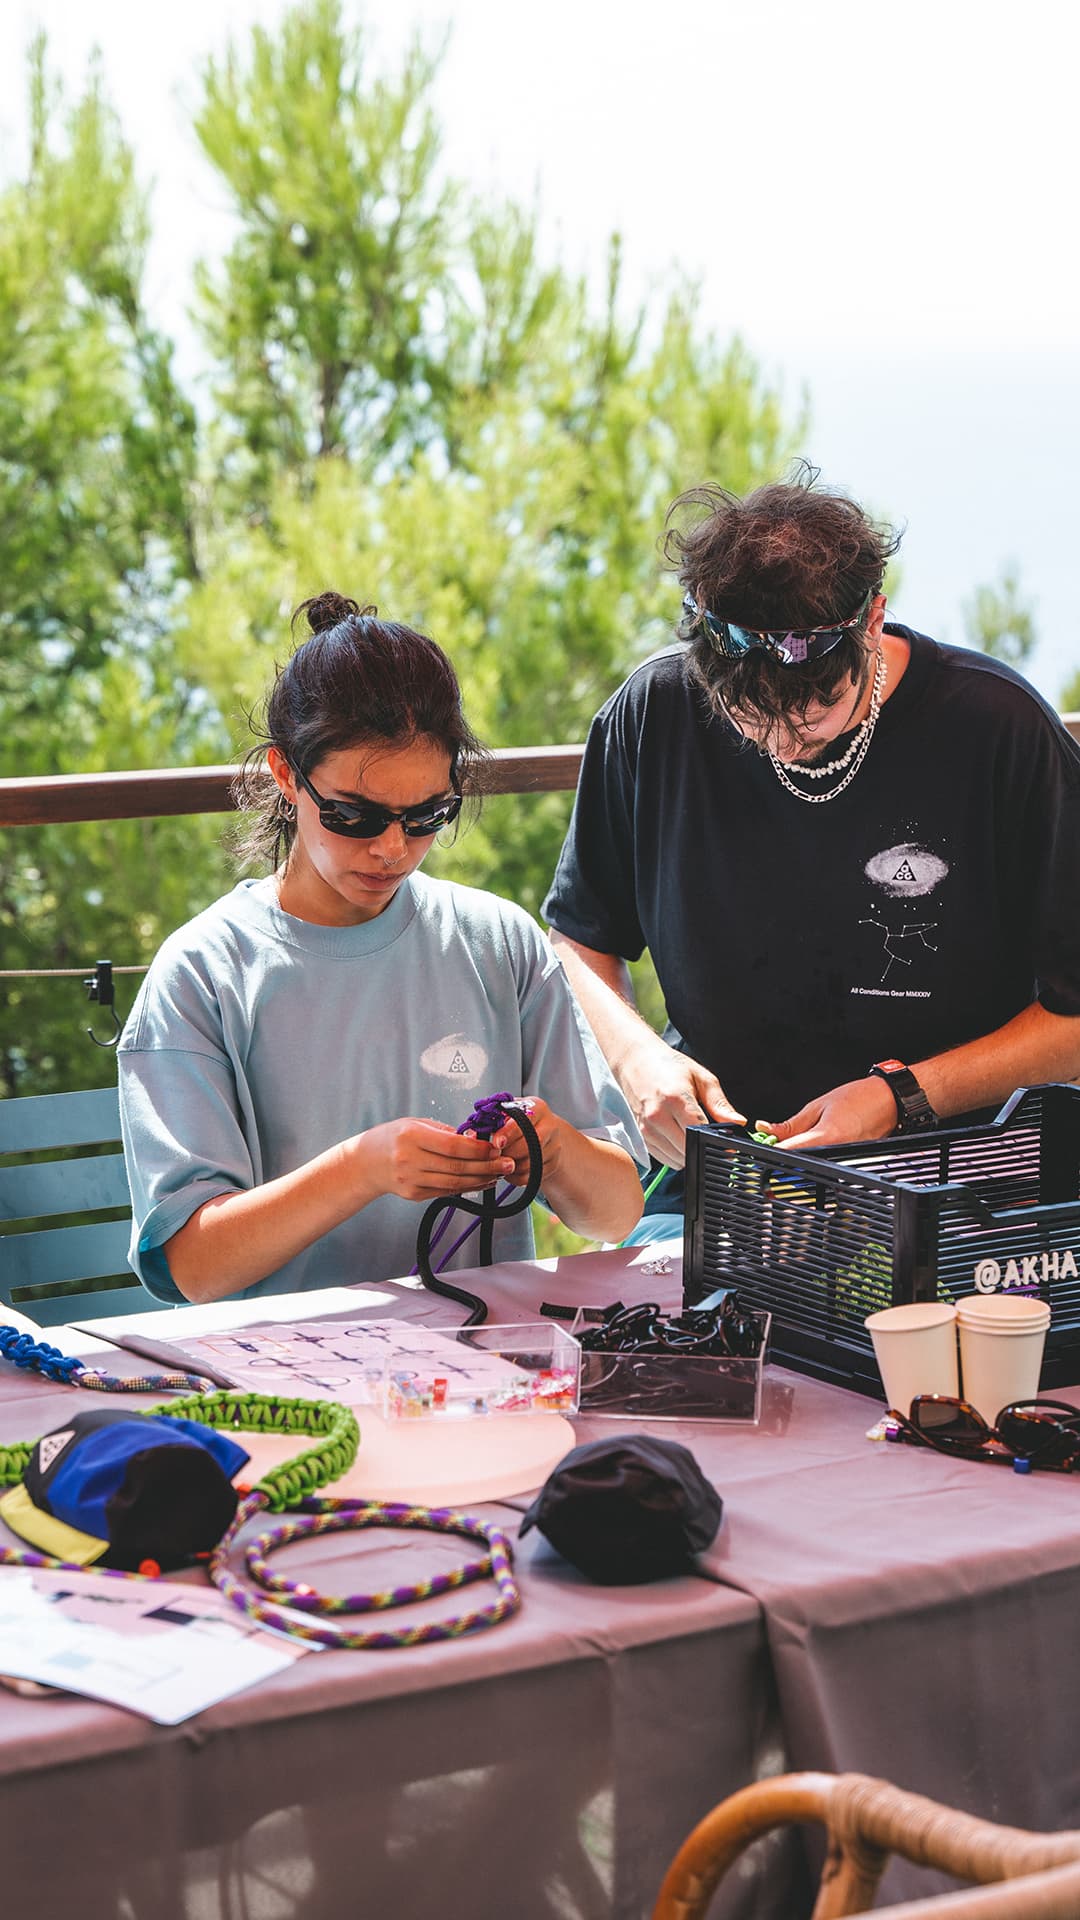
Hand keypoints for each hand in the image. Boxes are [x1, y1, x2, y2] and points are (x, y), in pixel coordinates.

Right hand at [357, 1119, 514, 1203]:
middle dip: (487, 1166)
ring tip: (500, 1173)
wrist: (366, 1162)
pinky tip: (482, 1182)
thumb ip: (445, 1131)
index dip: (478, 1149)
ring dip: (481, 1180)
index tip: (497, 1147)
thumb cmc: (395, 1136)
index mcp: (411, 1136)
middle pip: (457, 1167)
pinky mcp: (414, 1195)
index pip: (452, 1146)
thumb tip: (477, 1138)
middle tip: (509, 1163)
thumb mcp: (416, 1124)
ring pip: (454, 1183)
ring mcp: (411, 1181)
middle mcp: (409, 1160)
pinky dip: (467, 1187)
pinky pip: (446, 1191)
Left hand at [489, 1097, 560, 1187]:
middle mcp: (549, 1125)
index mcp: (536, 1107)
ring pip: (531, 1162)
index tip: (496, 1143)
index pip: (524, 1120)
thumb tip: (472, 1134)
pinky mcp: (554, 1163)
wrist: (542, 1133)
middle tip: (495, 1155)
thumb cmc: (518, 1122)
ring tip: (500, 1163)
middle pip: (531, 1144)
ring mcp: (554, 1145)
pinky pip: (532, 1176)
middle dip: (509, 1152)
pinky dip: (517, 1177)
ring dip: (511, 1166)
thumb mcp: (506, 1114)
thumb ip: (491, 1121)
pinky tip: (509, 1171)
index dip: (508, 1133)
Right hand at [619, 1033, 744, 1168]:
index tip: (726, 1141)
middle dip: (703, 1147)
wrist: (636, 1061)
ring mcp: (646, 1128)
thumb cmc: (668, 1066)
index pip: (700, 1133)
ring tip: (692, 1133)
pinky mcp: (641, 1136)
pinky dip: (677, 1154)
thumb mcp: (701, 1077)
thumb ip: (720, 1103)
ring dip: (690, 1153)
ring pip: (677, 1159)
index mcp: (675, 1098)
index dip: (716, 1140)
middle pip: (688, 1149)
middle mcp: (657, 1116)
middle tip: (710, 1136)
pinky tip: (679, 1136)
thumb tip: (738, 1122)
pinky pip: (665, 1158)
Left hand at [759, 1076, 898, 1151]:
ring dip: (796, 1160)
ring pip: (810, 1167)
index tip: (760, 1148)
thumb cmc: (859, 1099)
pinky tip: (811, 1147)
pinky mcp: (848, 1164)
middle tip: (774, 1146)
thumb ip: (791, 1125)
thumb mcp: (818, 1106)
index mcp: (827, 1137)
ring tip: (794, 1143)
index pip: (789, 1152)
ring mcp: (843, 1161)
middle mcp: (836, 1153)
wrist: (888, 1102)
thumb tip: (767, 1130)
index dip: (770, 1152)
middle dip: (782, 1157)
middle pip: (798, 1164)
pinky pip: (823, 1165)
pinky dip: (812, 1159)